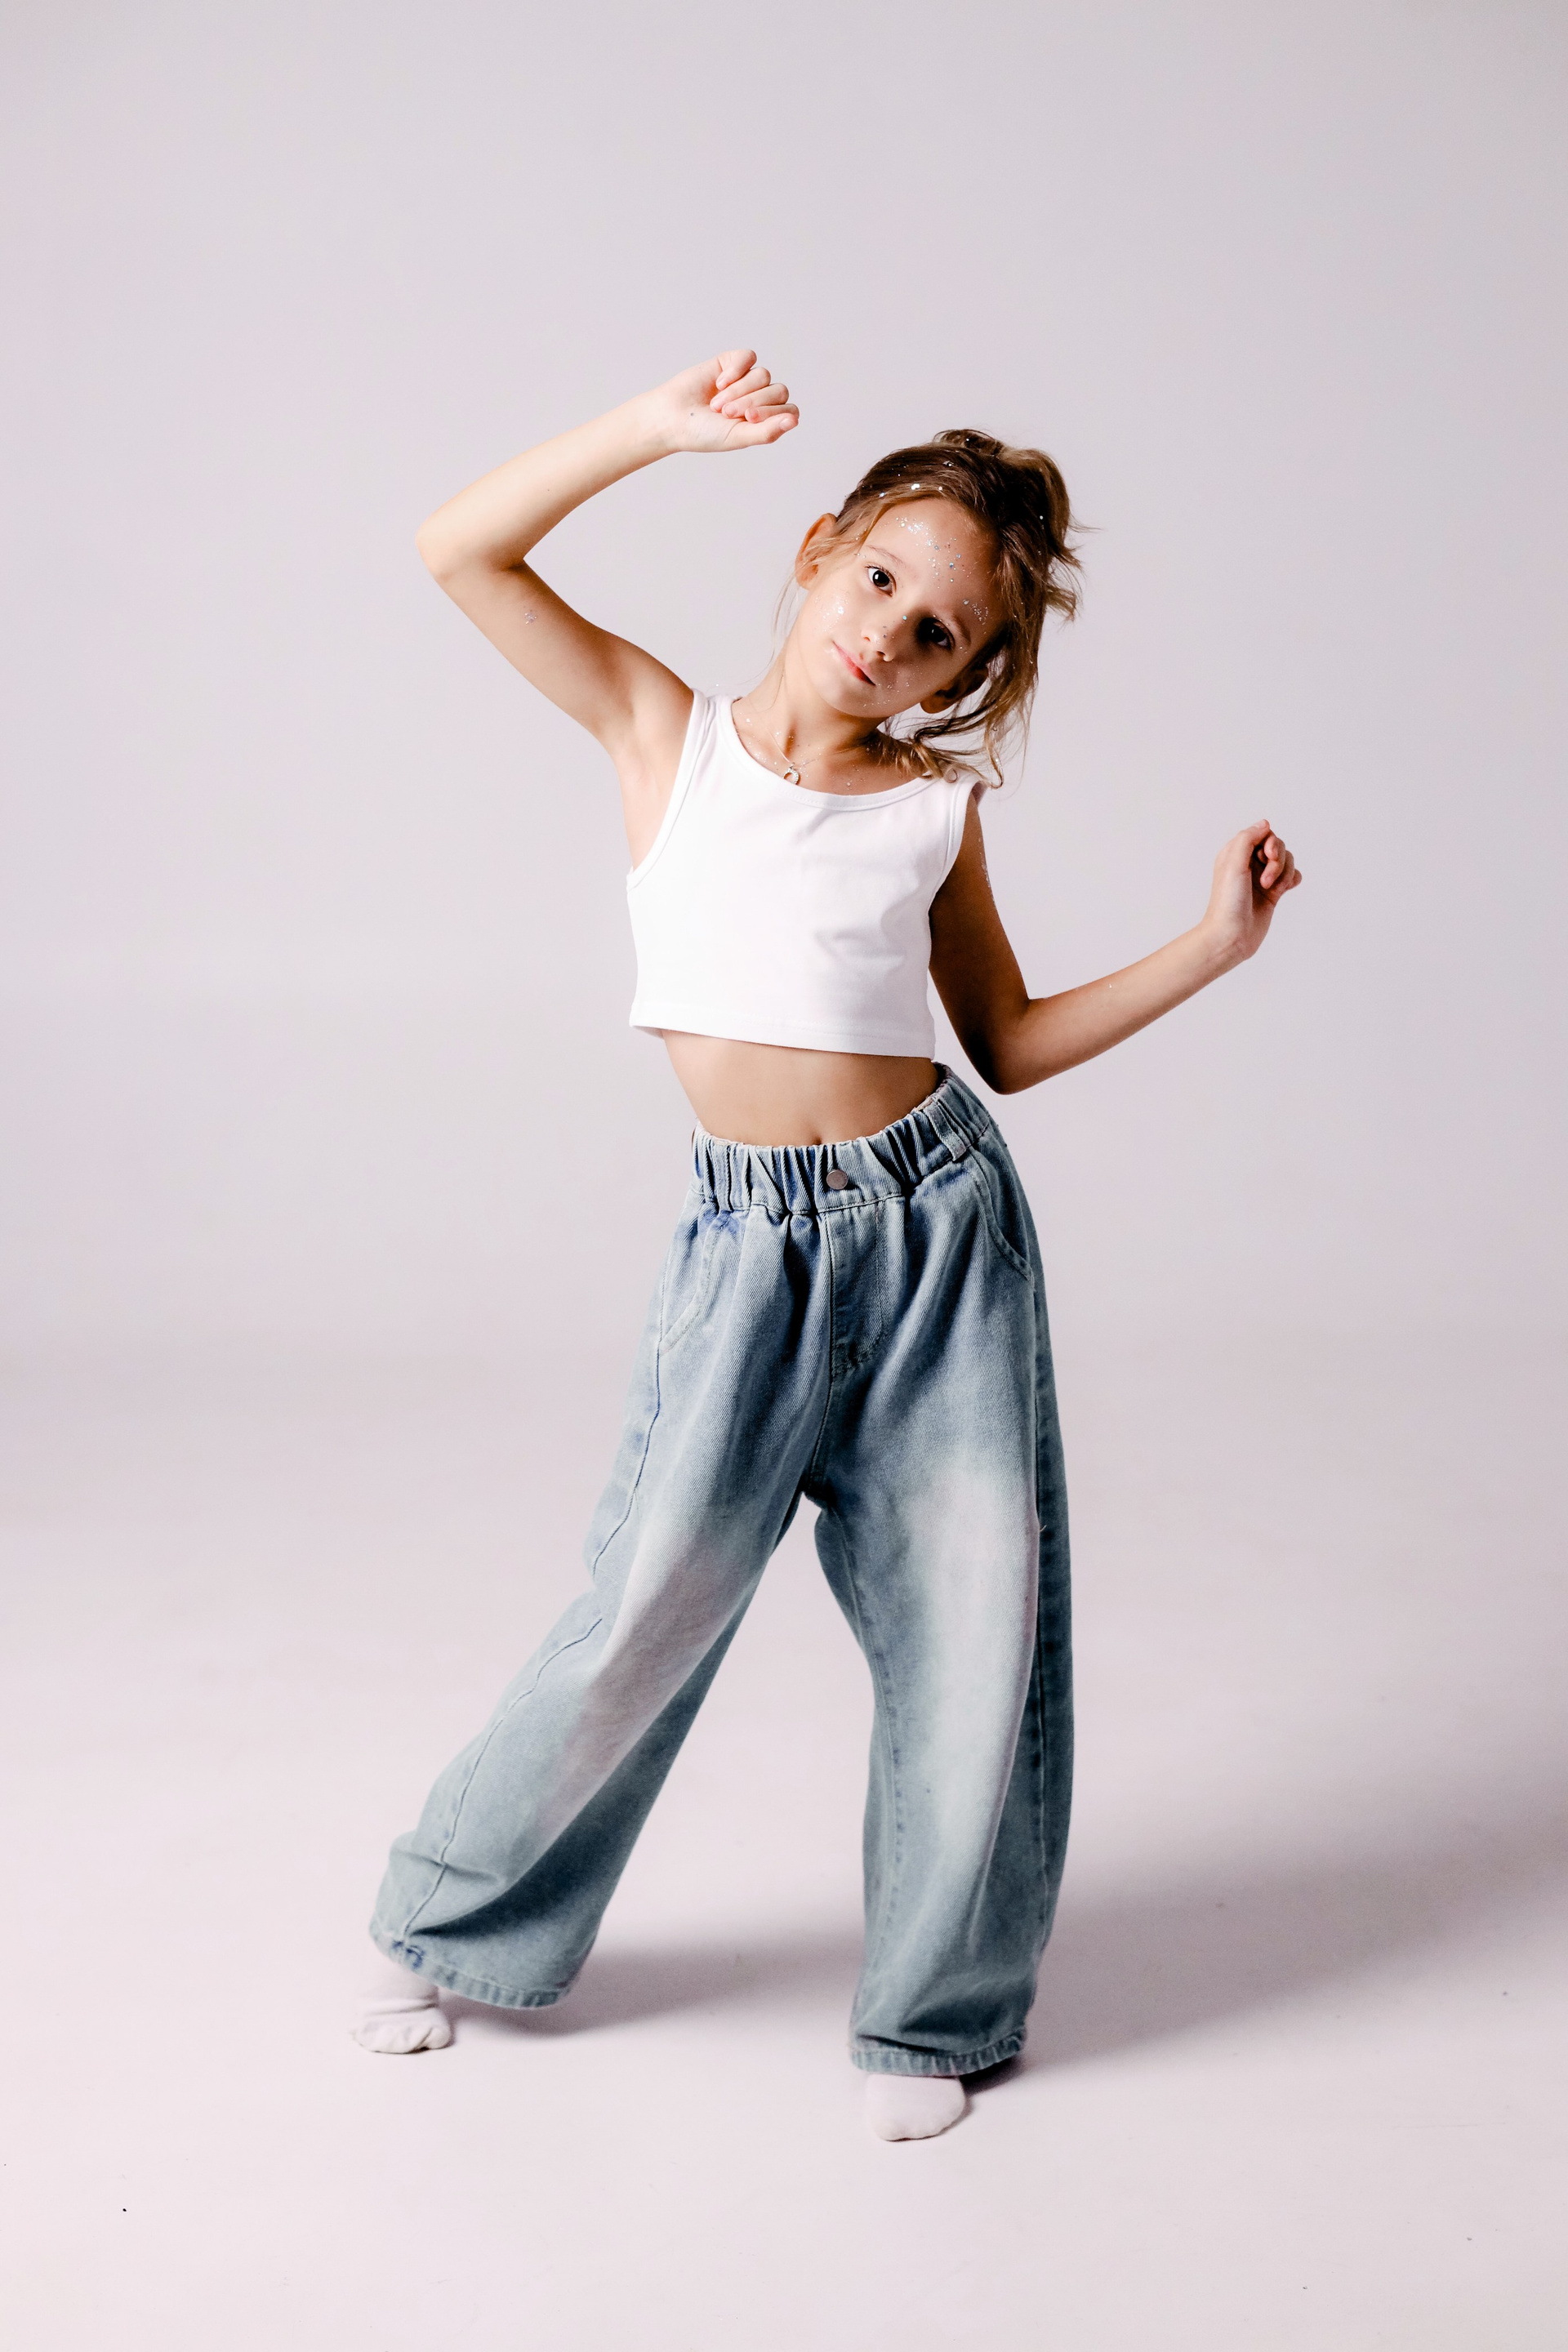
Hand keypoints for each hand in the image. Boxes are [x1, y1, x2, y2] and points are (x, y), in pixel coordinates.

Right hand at [648, 349, 798, 454]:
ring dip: (738, 390)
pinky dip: (734, 370)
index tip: (747, 419)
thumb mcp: (738, 437)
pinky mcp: (733, 362)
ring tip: (717, 404)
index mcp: (767, 421)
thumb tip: (794, 421)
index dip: (772, 412)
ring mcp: (748, 379)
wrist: (673, 417)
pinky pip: (748, 358)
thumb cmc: (705, 433)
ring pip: (763, 375)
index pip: (789, 411)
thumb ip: (767, 431)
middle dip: (751, 402)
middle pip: (778, 391)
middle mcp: (760, 399)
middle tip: (725, 413)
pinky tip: (718, 383)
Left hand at [1200, 819, 1302, 966]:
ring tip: (1268, 889)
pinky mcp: (1273, 893)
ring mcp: (1262, 878)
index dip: (1270, 842)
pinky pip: (1292, 876)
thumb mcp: (1233, 863)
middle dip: (1278, 860)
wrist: (1232, 935)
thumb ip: (1248, 839)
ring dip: (1283, 873)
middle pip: (1278, 846)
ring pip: (1287, 861)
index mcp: (1236, 853)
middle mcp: (1249, 864)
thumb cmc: (1228, 901)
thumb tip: (1265, 824)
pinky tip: (1283, 890)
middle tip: (1265, 880)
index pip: (1263, 834)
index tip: (1267, 856)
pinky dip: (1291, 880)